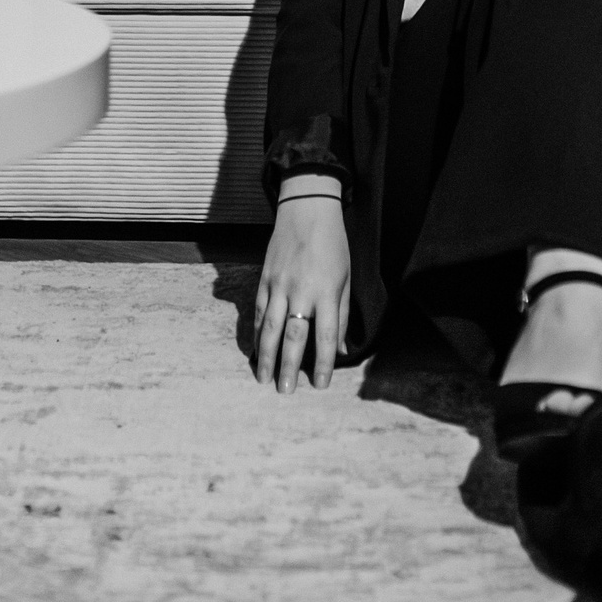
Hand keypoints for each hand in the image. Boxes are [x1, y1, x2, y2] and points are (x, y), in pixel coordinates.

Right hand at [254, 195, 350, 392]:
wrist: (307, 210)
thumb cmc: (333, 245)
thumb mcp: (345, 278)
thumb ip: (341, 315)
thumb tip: (340, 350)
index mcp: (326, 292)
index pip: (326, 336)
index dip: (323, 363)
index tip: (320, 385)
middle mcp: (301, 291)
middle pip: (294, 336)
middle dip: (289, 366)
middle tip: (285, 391)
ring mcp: (279, 285)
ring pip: (271, 327)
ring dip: (267, 356)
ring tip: (264, 379)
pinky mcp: (265, 279)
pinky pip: (260, 312)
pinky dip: (257, 333)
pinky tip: (256, 351)